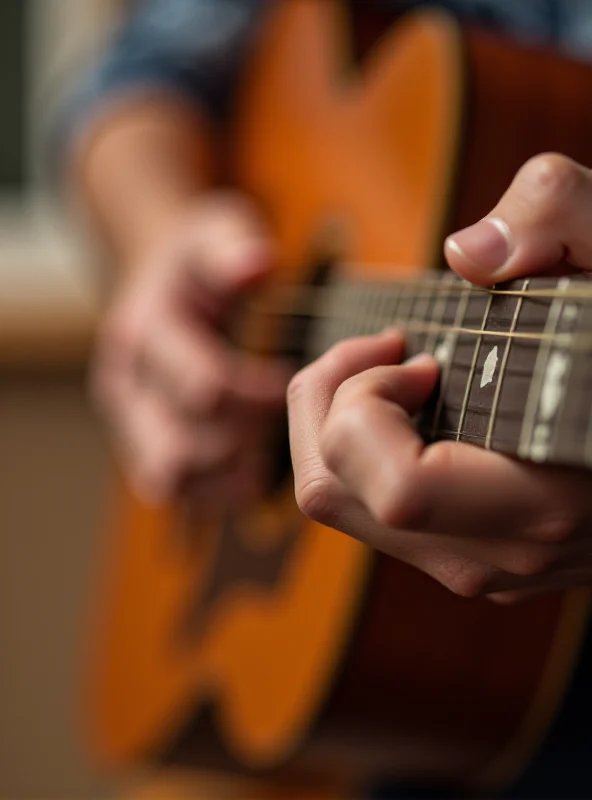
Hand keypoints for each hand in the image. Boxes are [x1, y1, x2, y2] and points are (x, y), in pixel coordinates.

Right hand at [92, 192, 290, 507]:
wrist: (153, 281)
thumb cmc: (195, 260)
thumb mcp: (210, 233)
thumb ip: (230, 248)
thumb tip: (260, 264)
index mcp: (145, 333)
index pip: (204, 390)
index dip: (258, 397)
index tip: (289, 384)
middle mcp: (126, 385)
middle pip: (178, 451)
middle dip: (240, 447)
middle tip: (278, 428)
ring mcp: (130, 421)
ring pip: (171, 481)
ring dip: (226, 479)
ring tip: (267, 453)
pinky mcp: (141, 444)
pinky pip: (173, 493)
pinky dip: (214, 494)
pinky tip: (250, 472)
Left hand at [288, 153, 591, 601]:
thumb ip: (558, 216)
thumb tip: (467, 254)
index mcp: (541, 503)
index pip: (395, 489)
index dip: (370, 405)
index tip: (418, 352)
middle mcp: (495, 555)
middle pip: (332, 492)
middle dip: (328, 397)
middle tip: (385, 345)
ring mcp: (477, 566)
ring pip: (339, 503)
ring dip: (339, 420)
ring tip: (397, 369)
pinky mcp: (465, 554)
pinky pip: (368, 508)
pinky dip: (362, 449)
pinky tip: (414, 408)